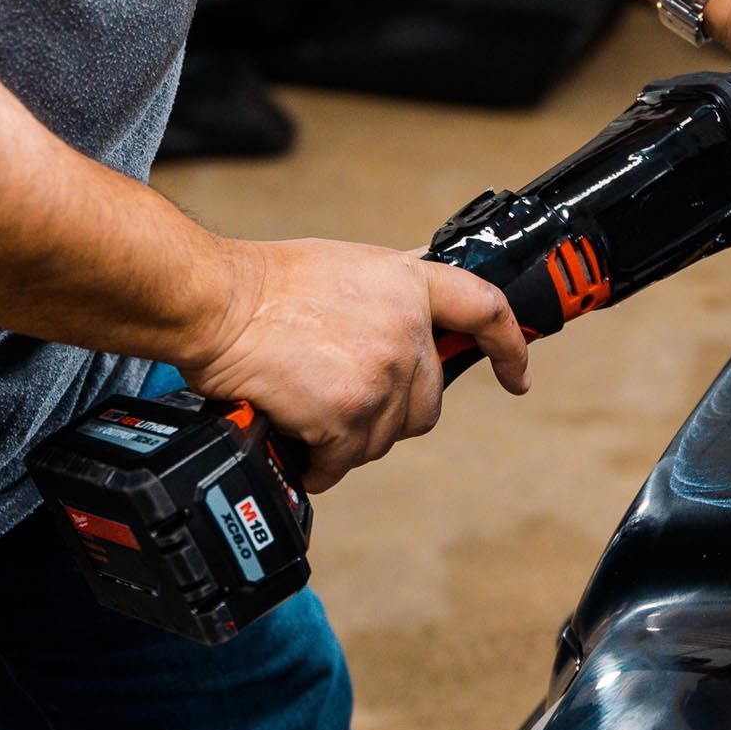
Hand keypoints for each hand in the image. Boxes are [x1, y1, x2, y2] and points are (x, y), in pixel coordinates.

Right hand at [176, 240, 530, 491]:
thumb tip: (410, 310)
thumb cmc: (262, 285)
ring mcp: (382, 372)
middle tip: (341, 403)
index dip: (509, 347)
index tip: (516, 376)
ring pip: (384, 438)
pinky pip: (343, 461)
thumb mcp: (346, 267)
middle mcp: (405, 328)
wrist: (214, 302)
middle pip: (427, 403)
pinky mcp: (350, 412)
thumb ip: (389, 293)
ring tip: (306, 410)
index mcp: (408, 284)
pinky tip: (294, 438)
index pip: (484, 312)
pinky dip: (318, 462)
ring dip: (347, 439)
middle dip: (389, 415)